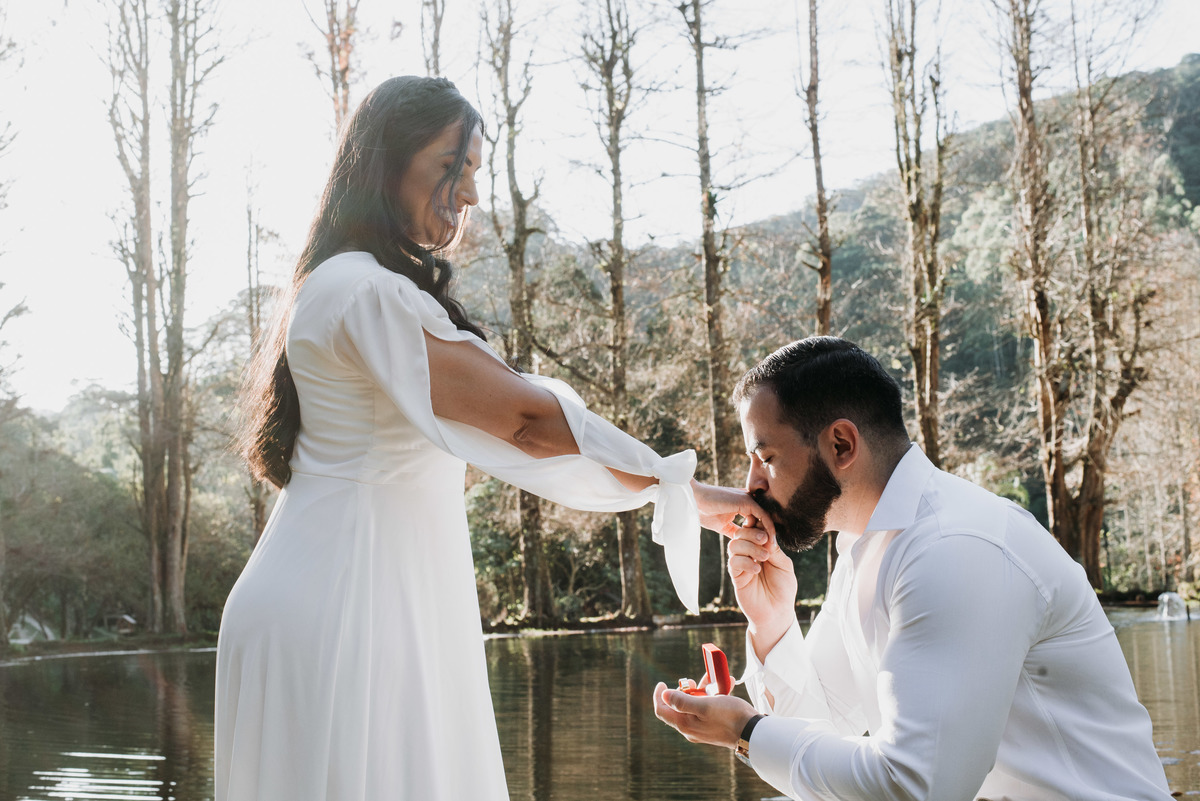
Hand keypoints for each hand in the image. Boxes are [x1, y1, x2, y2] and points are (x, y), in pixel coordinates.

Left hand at [653, 682, 758, 748]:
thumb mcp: (705, 705)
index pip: (662, 710)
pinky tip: (726, 684)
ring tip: (714, 679)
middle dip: (685, 689)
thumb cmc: (730, 717)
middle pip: (679, 706)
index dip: (659, 696)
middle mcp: (691, 728)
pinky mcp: (713, 725)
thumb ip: (683, 701)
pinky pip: (707, 707)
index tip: (662, 682)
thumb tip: (664, 695)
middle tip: (693, 682)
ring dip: (703, 689)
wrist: (753, 732)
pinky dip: (713, 695)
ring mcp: (702, 728)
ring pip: (695, 704)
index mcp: (685, 724)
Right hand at [691, 480, 774, 542]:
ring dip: (770, 534)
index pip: (759, 520)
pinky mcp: (747, 501)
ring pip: (767, 518)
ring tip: (771, 549)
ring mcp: (749, 499)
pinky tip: (768, 542)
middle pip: (765, 519)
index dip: (762, 534)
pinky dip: (768, 529)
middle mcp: (748, 500)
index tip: (765, 549)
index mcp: (743, 504)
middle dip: (769, 535)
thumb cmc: (704, 510)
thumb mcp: (722, 525)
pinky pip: (763, 516)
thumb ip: (733, 530)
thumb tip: (739, 542)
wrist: (694, 500)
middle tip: (772, 551)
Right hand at [729, 530, 797, 661]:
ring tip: (764, 557)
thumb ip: (774, 549)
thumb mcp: (784, 565)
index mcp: (761, 548)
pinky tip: (757, 569)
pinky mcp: (736, 577)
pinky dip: (745, 562)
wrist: (778, 612)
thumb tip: (766, 533)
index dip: (757, 523)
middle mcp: (749, 553)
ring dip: (749, 546)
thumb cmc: (784, 589)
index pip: (753, 529)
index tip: (768, 526)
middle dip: (752, 532)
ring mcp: (741, 564)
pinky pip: (733, 562)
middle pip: (740, 533)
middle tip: (765, 540)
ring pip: (734, 545)